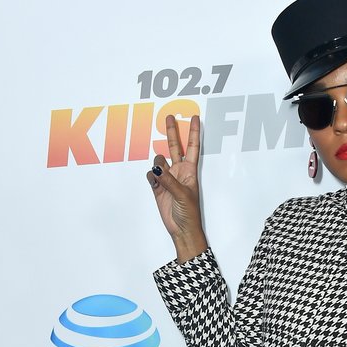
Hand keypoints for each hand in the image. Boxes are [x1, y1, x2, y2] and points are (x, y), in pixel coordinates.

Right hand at [146, 113, 207, 261]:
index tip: (195, 118)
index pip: (192, 147)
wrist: (181, 229)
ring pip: (159, 161)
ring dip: (158, 164)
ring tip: (160, 176)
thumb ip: (169, 180)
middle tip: (170, 117)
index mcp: (190, 171)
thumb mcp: (183, 194)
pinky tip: (155, 182)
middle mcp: (178, 171)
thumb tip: (157, 167)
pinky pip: (151, 175)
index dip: (193, 132)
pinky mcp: (157, 187)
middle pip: (174, 146)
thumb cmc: (189, 213)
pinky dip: (151, 176)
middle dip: (172, 132)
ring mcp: (167, 178)